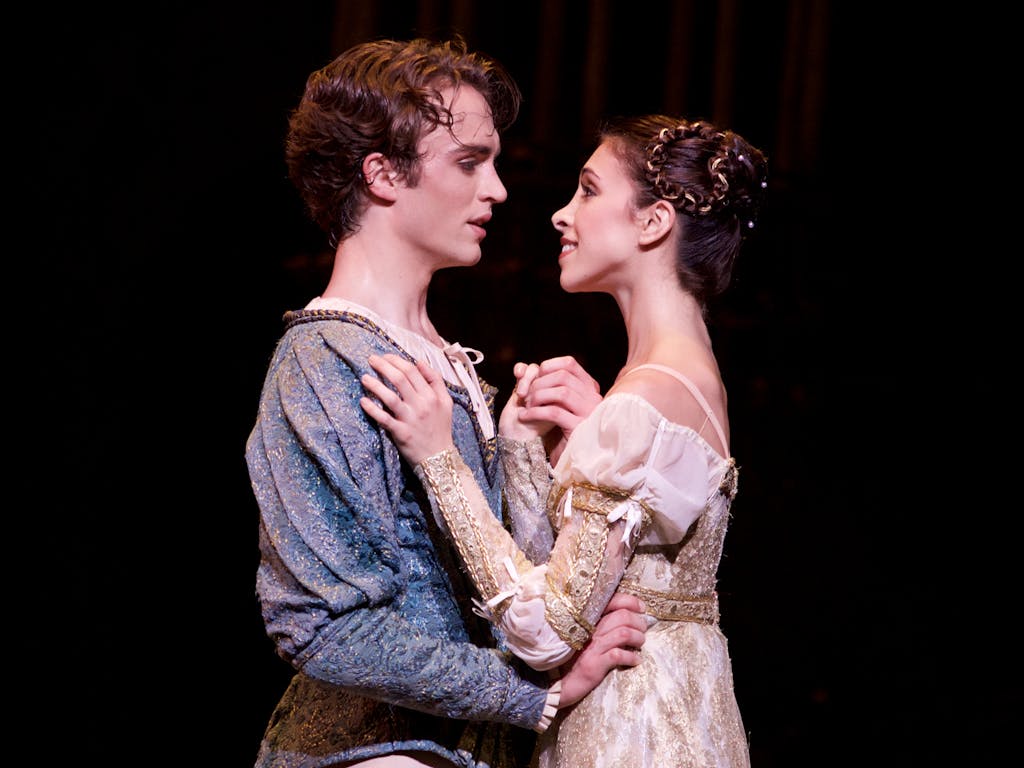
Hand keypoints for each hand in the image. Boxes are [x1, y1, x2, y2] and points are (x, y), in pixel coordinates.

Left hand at [360, 354, 454, 464]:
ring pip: (390, 396)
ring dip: (375, 385)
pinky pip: (384, 418)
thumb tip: (419, 361)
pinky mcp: (401, 432)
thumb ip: (436, 380)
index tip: (385, 356)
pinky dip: (372, 409)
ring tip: (364, 377)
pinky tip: (363, 401)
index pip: (412, 371)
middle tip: (371, 359)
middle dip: (383, 366)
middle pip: (400, 379)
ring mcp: (411, 419)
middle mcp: (422, 405)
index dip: (397, 361)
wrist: (440, 458)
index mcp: (432, 396)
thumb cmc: (440, 428)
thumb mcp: (446, 402)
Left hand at [500, 356, 601, 463]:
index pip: (570, 364)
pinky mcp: (579, 428)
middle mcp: (593, 398)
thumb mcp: (554, 404)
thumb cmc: (558, 431)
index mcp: (589, 389)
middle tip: (525, 395)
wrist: (568, 461)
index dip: (548, 366)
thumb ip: (544, 386)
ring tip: (526, 406)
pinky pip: (554, 412)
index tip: (534, 377)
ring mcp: (589, 413)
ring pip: (561, 392)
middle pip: (563, 376)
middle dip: (538, 383)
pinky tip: (524, 416)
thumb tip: (522, 368)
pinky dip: (535, 412)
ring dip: (537, 396)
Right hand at [556, 593, 646, 707]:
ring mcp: (592, 647)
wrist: (560, 683)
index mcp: (589, 620)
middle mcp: (590, 629)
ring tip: (640, 644)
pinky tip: (635, 661)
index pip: (612, 601)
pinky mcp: (594, 664)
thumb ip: (602, 625)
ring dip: (638, 638)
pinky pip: (618, 655)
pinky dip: (632, 657)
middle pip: (623, 615)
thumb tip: (629, 617)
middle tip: (642, 630)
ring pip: (624, 633)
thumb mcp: (587, 637)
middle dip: (639, 622)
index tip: (641, 608)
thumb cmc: (576, 658)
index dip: (630, 601)